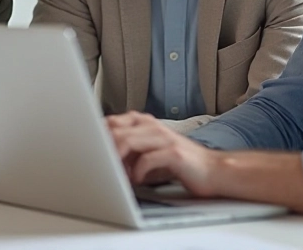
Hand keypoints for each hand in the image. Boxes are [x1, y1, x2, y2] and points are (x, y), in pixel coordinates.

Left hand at [107, 111, 222, 197]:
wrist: (212, 170)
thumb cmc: (179, 163)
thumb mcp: (149, 151)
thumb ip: (128, 149)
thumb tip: (101, 156)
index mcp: (145, 123)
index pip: (111, 121)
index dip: (97, 137)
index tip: (90, 154)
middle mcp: (153, 126)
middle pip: (115, 130)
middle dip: (103, 150)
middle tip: (101, 168)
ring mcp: (164, 138)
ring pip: (127, 141)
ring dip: (117, 162)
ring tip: (116, 176)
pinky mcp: (174, 153)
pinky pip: (146, 159)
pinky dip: (136, 172)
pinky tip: (137, 181)